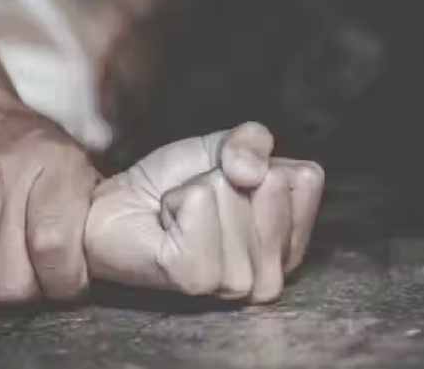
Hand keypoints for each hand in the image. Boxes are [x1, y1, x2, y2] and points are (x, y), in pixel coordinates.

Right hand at [0, 95, 98, 311]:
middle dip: (29, 294)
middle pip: (11, 281)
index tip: (67, 284)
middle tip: (34, 282)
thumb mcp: (71, 159)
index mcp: (48, 165)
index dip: (64, 282)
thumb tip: (106, 258)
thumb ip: (88, 207)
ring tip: (3, 274)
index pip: (54, 248)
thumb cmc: (24, 144)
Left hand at [85, 122, 323, 302]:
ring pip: (232, 196)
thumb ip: (252, 142)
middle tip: (199, 203)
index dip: (262, 163)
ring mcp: (236, 282)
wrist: (116, 207)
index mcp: (288, 240)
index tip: (230, 182)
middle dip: (227, 178)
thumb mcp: (222, 147)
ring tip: (181, 217)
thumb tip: (253, 172)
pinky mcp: (198, 278)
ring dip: (196, 192)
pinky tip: (169, 226)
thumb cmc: (171, 184)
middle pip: (272, 185)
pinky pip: (199, 206)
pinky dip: (176, 202)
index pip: (307, 180)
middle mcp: (271, 272)